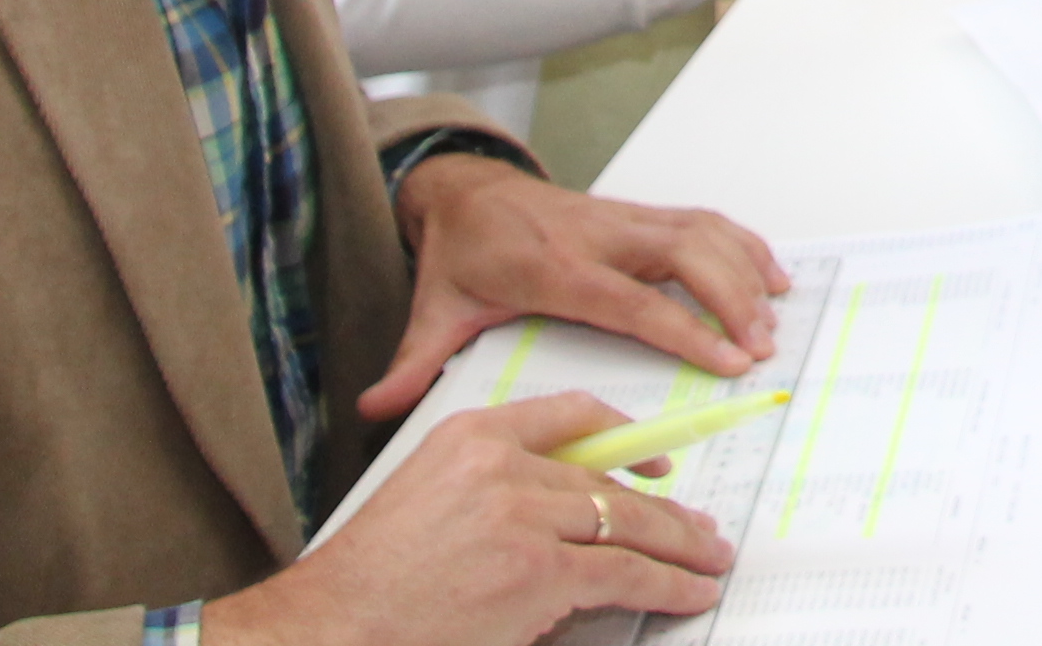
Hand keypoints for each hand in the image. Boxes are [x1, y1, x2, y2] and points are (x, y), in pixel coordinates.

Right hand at [212, 390, 729, 645]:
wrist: (333, 626)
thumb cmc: (370, 582)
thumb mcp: (427, 500)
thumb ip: (495, 492)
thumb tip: (567, 515)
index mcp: (471, 436)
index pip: (572, 417)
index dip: (628, 438)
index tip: (659, 460)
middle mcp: (503, 464)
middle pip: (611, 480)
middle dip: (666, 510)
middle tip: (700, 529)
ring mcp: (524, 516)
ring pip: (628, 524)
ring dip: (679, 548)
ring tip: (707, 562)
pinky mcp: (539, 570)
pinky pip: (625, 573)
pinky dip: (667, 584)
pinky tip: (688, 591)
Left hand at [368, 154, 791, 420]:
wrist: (463, 190)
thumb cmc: (458, 254)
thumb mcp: (432, 310)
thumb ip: (412, 364)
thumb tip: (373, 407)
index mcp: (551, 267)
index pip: (630, 301)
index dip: (684, 328)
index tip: (726, 358)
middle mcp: (596, 236)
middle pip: (682, 255)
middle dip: (730, 297)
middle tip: (761, 344)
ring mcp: (620, 219)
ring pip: (699, 231)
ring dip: (743, 269)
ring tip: (773, 317)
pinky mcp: (635, 214)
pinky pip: (700, 221)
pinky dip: (741, 243)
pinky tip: (768, 272)